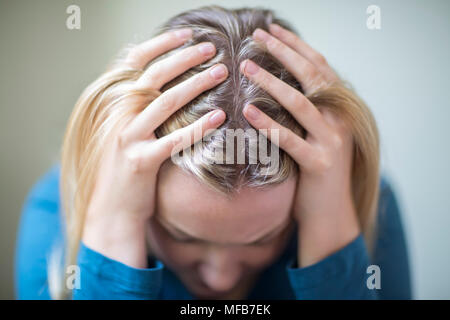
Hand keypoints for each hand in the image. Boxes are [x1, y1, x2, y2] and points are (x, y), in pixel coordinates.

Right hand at [82, 28, 227, 267]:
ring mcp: (127, 138)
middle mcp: (117, 116)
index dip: (161, 45)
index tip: (186, 34)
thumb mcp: (125, 131)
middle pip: (154, 76)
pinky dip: (199, 126)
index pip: (135, 63)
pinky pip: (175, 140)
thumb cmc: (124, 169)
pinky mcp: (141, 162)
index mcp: (113, 104)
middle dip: (185, 58)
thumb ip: (140, 108)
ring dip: (197, 84)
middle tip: (212, 48)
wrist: (110, 210)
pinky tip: (220, 116)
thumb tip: (168, 85)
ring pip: (166, 102)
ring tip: (222, 72)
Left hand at [240, 24, 359, 267]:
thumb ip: (308, 109)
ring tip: (245, 66)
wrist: (331, 212)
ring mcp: (332, 141)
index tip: (272, 29)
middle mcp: (341, 119)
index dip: (296, 45)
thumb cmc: (316, 171)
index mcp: (340, 107)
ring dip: (271, 82)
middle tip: (257, 35)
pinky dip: (268, 123)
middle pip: (312, 76)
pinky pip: (290, 140)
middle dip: (284, 52)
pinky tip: (247, 110)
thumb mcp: (316, 133)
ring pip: (301, 103)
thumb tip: (277, 83)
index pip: (319, 66)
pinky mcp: (319, 164)